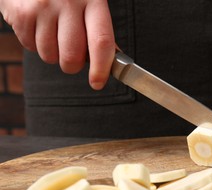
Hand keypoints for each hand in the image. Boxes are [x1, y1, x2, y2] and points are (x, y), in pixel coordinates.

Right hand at [0, 0, 114, 88]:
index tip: (97, 83)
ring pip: (50, 56)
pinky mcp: (22, 12)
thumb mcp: (89, 3)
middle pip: (72, 56)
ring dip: (53, 54)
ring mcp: (43, 7)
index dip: (101, 68)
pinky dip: (35, 44)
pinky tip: (38, 26)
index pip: (101, 41)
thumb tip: (113, 59)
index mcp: (93, 0)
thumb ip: (99, 29)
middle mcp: (69, 2)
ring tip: (52, 33)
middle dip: (73, 65)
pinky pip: (31, 47)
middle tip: (72, 55)